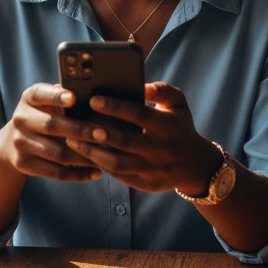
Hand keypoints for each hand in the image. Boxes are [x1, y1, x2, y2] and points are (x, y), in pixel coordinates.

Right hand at [0, 83, 103, 181]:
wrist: (13, 142)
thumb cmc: (44, 115)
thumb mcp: (47, 101)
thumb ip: (65, 95)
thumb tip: (96, 92)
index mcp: (29, 98)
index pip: (40, 94)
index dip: (56, 96)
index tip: (74, 98)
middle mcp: (21, 119)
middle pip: (52, 126)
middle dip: (81, 131)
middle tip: (105, 134)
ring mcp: (20, 143)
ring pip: (57, 152)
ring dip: (84, 156)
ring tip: (106, 155)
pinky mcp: (24, 164)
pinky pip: (55, 172)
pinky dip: (78, 174)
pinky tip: (96, 172)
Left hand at [64, 82, 219, 194]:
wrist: (195, 165)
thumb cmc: (179, 126)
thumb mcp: (178, 103)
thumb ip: (161, 90)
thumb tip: (139, 83)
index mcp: (169, 125)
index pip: (139, 114)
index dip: (115, 107)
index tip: (93, 99)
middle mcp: (162, 149)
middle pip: (124, 140)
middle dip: (97, 131)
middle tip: (74, 122)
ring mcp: (154, 169)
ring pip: (117, 163)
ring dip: (92, 152)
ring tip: (72, 140)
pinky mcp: (146, 184)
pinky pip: (119, 175)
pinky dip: (100, 165)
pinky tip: (86, 154)